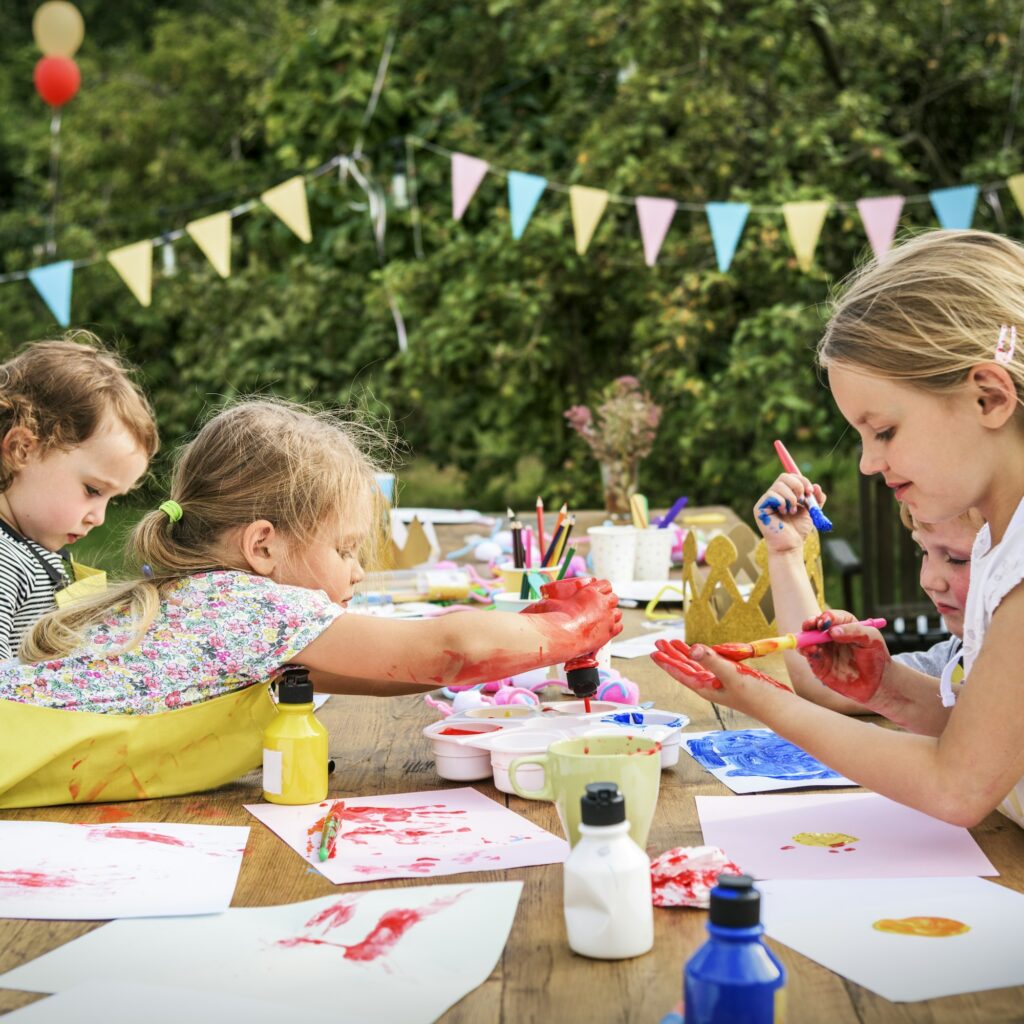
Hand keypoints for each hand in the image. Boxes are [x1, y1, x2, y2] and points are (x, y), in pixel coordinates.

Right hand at [522, 578, 622, 662]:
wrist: (563, 636)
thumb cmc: (555, 618)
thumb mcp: (550, 603)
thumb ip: (548, 600)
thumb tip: (539, 602)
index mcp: (590, 592)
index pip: (605, 584)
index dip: (603, 588)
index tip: (598, 593)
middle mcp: (602, 603)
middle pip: (614, 598)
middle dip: (608, 601)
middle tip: (599, 607)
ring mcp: (608, 618)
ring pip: (618, 612)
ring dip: (612, 614)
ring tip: (603, 619)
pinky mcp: (610, 632)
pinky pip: (619, 626)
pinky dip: (614, 627)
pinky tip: (606, 629)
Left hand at [651, 638, 791, 712]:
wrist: (778, 707)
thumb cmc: (756, 695)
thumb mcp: (731, 674)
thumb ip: (712, 660)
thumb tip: (693, 648)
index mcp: (706, 687)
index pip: (681, 673)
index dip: (667, 662)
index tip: (654, 653)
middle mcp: (711, 685)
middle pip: (686, 668)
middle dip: (672, 655)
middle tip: (659, 642)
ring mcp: (721, 682)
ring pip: (698, 666)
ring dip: (686, 654)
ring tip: (674, 643)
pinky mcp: (732, 678)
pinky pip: (712, 665)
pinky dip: (705, 657)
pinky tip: (702, 651)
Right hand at [753, 472, 825, 553]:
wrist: (790, 545)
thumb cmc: (798, 530)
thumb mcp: (811, 512)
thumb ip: (815, 499)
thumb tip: (817, 486)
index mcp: (785, 494)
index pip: (791, 477)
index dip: (802, 480)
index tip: (811, 491)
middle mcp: (774, 495)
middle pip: (784, 477)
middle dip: (797, 485)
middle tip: (803, 499)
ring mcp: (766, 501)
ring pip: (778, 485)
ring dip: (790, 498)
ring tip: (792, 511)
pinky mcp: (759, 508)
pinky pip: (771, 495)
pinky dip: (782, 503)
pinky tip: (783, 514)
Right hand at [799, 612, 889, 704]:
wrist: (878, 682)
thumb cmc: (877, 656)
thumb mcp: (872, 639)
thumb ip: (854, 631)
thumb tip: (832, 631)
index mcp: (843, 624)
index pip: (830, 616)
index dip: (826, 617)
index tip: (825, 623)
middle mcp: (830, 636)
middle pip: (813, 625)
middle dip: (809, 624)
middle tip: (810, 626)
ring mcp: (824, 650)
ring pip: (807, 640)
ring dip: (805, 640)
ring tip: (811, 645)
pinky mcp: (819, 665)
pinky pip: (809, 656)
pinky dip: (807, 653)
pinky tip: (811, 652)